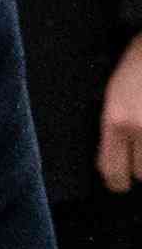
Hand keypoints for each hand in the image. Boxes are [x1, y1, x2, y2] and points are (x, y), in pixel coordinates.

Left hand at [97, 33, 141, 192]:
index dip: (114, 181)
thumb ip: (112, 128)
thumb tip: (112, 157)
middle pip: (140, 174)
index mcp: (116, 120)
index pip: (110, 169)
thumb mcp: (113, 94)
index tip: (117, 183)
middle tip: (137, 161)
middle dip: (139, 169)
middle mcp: (140, 129)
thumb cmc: (138, 65)